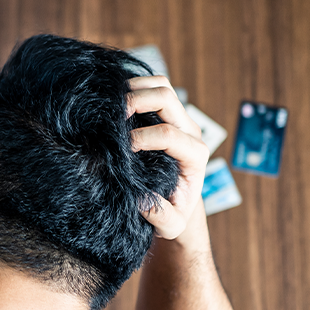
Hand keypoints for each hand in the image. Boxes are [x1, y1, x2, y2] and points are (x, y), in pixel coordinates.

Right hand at [126, 76, 209, 247]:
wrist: (178, 199)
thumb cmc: (173, 211)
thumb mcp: (171, 225)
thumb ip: (162, 218)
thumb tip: (143, 199)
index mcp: (195, 156)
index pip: (169, 135)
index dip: (142, 138)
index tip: (122, 149)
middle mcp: (190, 132)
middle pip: (167, 99)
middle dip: (137, 101)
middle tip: (114, 115)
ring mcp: (179, 118)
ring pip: (162, 85)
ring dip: (136, 87)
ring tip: (114, 103)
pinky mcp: (166, 112)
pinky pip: (153, 87)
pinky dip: (133, 86)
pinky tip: (115, 101)